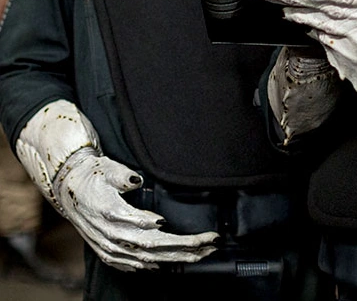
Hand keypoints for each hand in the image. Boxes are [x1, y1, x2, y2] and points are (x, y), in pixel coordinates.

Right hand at [53, 148, 218, 271]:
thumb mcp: (108, 169)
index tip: (195, 232)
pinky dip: (155, 265)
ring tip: (202, 254)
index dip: (170, 232)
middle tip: (210, 245)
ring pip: (149, 258)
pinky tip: (173, 262)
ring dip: (177, 257)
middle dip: (185, 248)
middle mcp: (112, 236)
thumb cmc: (93, 177)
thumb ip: (123, 176)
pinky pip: (134, 265)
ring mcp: (110, 248)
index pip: (147, 227)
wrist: (68, 191)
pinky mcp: (109, 253)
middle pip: (154, 247)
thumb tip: (139, 182)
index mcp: (112, 214)